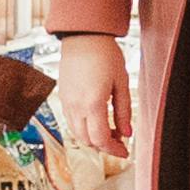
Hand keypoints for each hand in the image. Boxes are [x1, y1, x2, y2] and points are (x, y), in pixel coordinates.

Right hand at [55, 30, 127, 159]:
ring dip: (93, 138)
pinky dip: (84, 128)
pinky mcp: (62, 97)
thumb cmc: (105, 55)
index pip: (101, 139)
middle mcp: (76, 106)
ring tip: (110, 130)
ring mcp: (66, 102)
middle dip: (104, 146)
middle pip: (87, 141)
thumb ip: (124, 111)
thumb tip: (127, 133)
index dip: (114, 149)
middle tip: (120, 141)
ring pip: (77, 133)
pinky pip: (71, 121)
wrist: (83, 36)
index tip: (125, 152)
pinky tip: (97, 120)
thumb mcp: (122, 83)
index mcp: (93, 103)